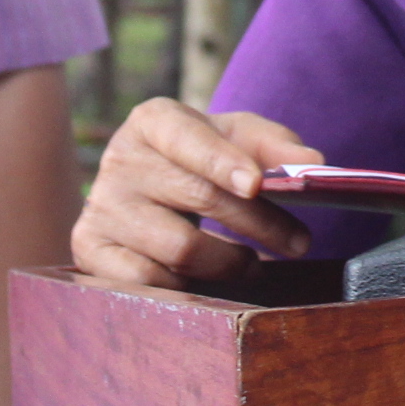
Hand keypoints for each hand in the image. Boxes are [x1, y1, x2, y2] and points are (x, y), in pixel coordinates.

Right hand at [70, 100, 322, 290]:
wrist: (143, 185)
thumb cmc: (199, 157)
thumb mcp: (235, 138)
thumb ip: (275, 146)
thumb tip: (314, 165)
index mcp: (153, 121)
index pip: (188, 139)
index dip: (223, 161)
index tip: (259, 184)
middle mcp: (120, 159)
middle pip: (198, 198)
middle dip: (259, 223)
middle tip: (299, 242)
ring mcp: (101, 207)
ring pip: (178, 249)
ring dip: (229, 263)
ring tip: (251, 262)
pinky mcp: (90, 249)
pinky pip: (148, 282)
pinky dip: (187, 284)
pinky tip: (203, 277)